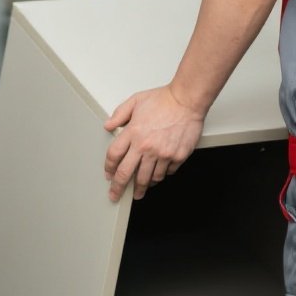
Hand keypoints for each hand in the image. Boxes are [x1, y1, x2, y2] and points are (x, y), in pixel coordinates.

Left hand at [103, 85, 205, 201]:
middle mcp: (146, 146)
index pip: (114, 156)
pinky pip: (166, 173)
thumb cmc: (164, 99)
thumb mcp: (136, 100)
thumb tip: (108, 125)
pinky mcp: (177, 157)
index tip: (109, 175)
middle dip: (118, 188)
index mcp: (133, 133)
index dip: (109, 168)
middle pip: (126, 174)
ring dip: (141, 187)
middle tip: (115, 195)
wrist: (187, 100)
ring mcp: (162, 154)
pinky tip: (158, 174)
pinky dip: (161, 175)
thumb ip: (120, 114)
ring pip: (148, 179)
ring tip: (139, 190)